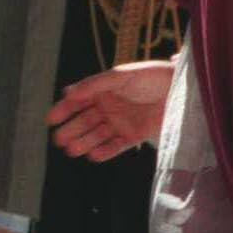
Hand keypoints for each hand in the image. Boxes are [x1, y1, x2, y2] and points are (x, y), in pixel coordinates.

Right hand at [48, 60, 175, 162]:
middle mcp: (109, 107)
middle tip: (59, 140)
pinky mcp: (134, 135)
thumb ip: (94, 84)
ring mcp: (120, 122)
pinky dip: (105, 151)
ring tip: (73, 150)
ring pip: (97, 135)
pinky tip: (93, 156)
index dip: (64, 110)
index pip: (78, 102)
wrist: (181, 89)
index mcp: (102, 90)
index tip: (51, 119)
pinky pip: (115, 146)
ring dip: (84, 142)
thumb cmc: (150, 76)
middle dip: (71, 130)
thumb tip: (67, 92)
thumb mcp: (120, 76)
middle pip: (84, 121)